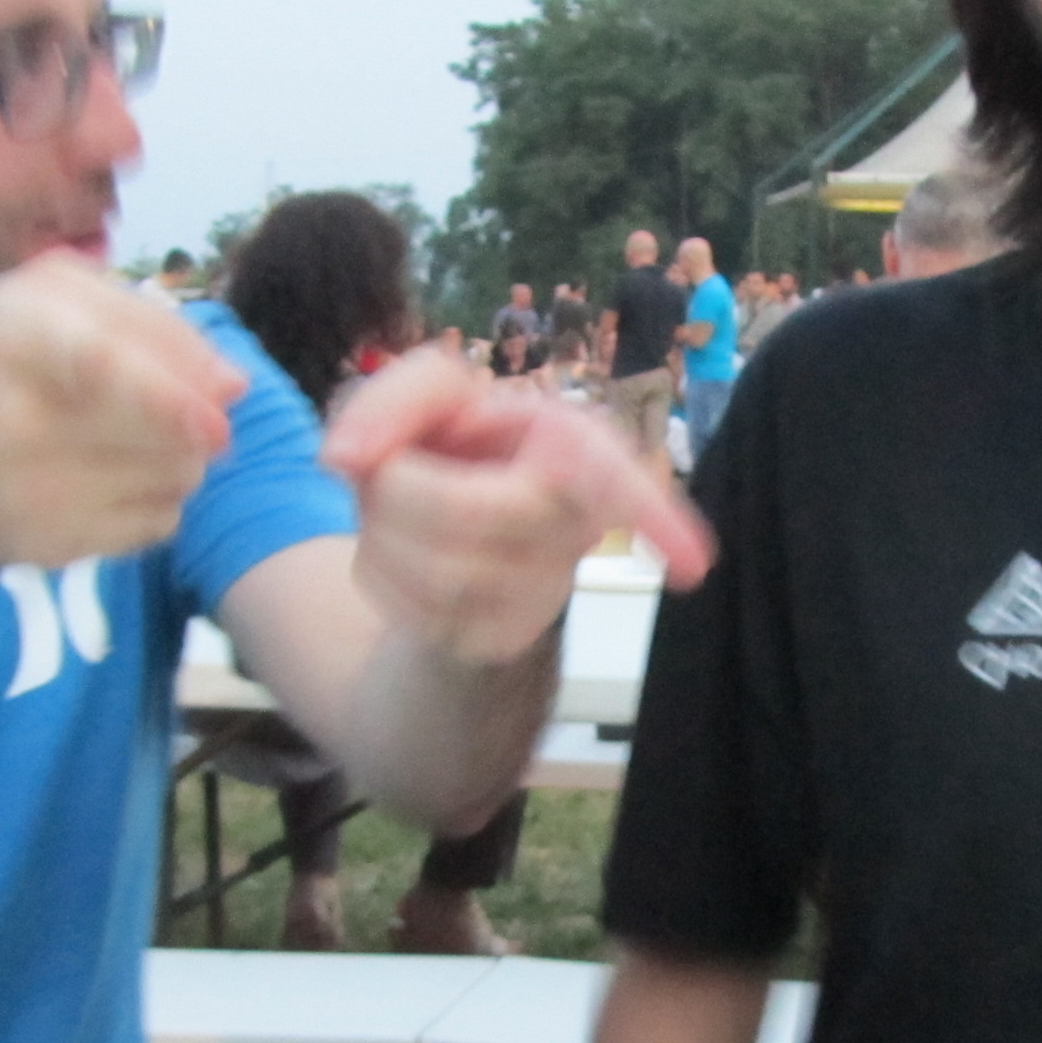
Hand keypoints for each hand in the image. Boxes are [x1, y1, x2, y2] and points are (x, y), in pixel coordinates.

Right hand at [0, 250, 248, 567]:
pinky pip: (151, 526)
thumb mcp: (35, 301)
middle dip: (192, 423)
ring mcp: (29, 491)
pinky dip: (153, 503)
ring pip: (171, 482)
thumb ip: (142, 323)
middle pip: (166, 434)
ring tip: (130, 441)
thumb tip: (232, 387)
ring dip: (177, 461)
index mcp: (17, 332)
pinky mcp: (42, 546)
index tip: (224, 411)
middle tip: (175, 414)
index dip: (177, 396)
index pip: (113, 369)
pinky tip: (107, 480)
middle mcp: (19, 415)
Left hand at [320, 350, 712, 664]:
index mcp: (575, 448)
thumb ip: (389, 396)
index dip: (657, 519)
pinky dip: (380, 576)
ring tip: (399, 514)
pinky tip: (403, 560)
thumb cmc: (451, 451)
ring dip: (382, 534)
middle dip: (398, 488)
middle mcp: (574, 524)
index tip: (695, 567)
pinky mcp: (497, 645)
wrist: (431, 539)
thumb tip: (345, 457)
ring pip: (433, 570)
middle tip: (392, 472)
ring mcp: (539, 594)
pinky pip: (412, 613)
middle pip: (464, 514)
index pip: (621, 482)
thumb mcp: (425, 398)